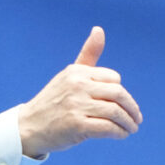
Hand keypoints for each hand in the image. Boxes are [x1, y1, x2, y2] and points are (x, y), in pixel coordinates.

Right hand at [17, 26, 142, 157]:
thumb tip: (99, 29)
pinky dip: (119, 133)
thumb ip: (87, 55)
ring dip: (128, 123)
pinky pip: (108, 128)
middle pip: (118, 94)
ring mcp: (76, 106)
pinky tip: (120, 135)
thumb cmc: (52, 102)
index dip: (120, 93)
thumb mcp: (69, 76)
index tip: (123, 105)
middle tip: (136, 119)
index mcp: (76, 72)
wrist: (28, 127)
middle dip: (131, 108)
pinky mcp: (76, 125)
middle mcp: (76, 86)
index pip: (114, 79)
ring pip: (115, 112)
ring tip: (131, 129)